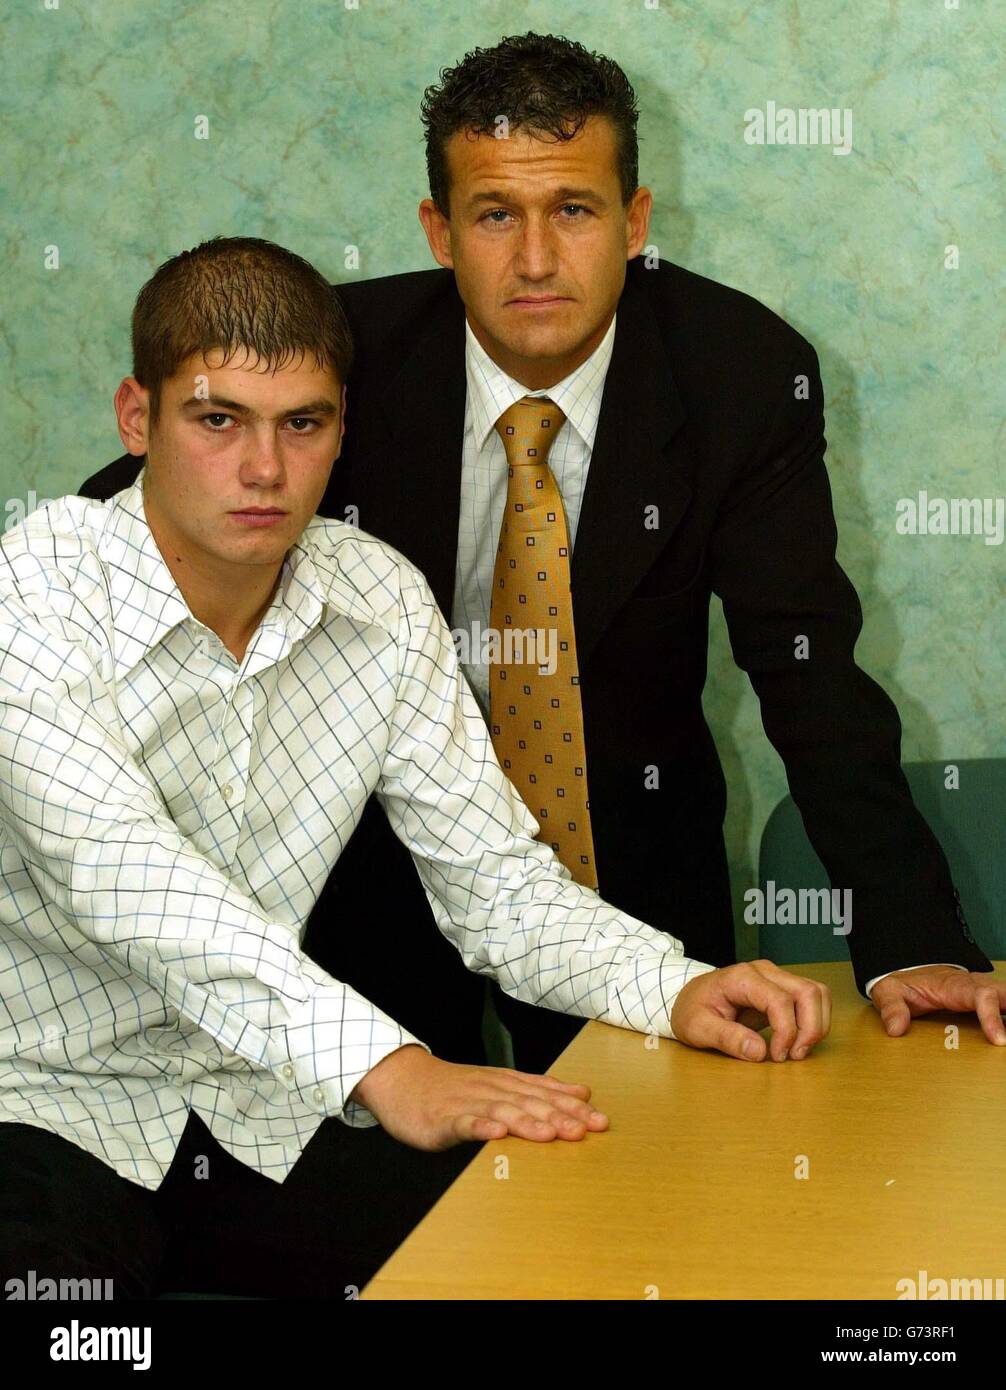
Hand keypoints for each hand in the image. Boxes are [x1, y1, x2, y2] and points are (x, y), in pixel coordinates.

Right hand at [348, 1044, 609, 1150]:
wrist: (402, 1078)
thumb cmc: (454, 1087)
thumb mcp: (498, 1084)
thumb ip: (537, 1089)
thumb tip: (581, 1093)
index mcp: (506, 1083)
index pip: (545, 1092)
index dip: (572, 1106)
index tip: (600, 1120)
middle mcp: (491, 1089)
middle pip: (529, 1102)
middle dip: (559, 1116)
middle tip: (586, 1130)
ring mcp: (467, 1103)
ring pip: (502, 1111)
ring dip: (527, 1122)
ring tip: (549, 1134)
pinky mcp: (443, 1118)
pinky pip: (464, 1123)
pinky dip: (480, 1127)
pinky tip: (495, 1135)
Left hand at [670, 959, 830, 1061]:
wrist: (688, 996)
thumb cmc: (691, 1009)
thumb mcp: (697, 1028)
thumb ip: (727, 1038)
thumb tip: (759, 1051)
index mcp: (742, 977)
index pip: (780, 1000)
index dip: (787, 1031)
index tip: (778, 1056)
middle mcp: (764, 971)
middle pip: (807, 992)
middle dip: (810, 1028)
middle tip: (795, 1056)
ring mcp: (776, 977)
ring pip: (816, 993)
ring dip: (817, 1023)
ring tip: (799, 1050)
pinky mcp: (782, 987)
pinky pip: (811, 999)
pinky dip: (814, 1020)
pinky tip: (799, 1040)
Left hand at [870, 966, 1005, 1043]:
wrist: (912, 975)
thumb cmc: (905, 985)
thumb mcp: (889, 991)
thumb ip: (891, 1008)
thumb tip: (896, 1029)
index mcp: (954, 985)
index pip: (981, 995)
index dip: (992, 1017)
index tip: (999, 1040)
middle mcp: (975, 985)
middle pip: (1004, 994)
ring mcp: (985, 991)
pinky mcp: (989, 1000)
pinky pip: (1004, 1006)